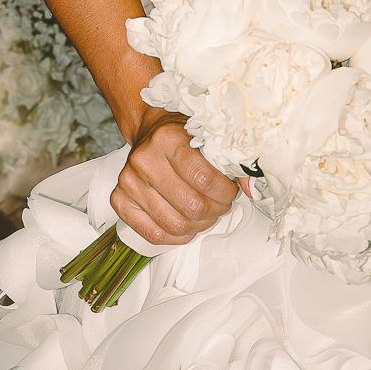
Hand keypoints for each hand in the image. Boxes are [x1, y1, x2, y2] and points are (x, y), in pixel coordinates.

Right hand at [111, 110, 238, 244]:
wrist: (151, 132)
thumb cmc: (181, 137)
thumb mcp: (207, 138)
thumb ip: (230, 162)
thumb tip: (250, 188)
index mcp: (167, 139)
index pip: (204, 179)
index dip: (225, 192)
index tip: (230, 191)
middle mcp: (144, 160)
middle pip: (192, 206)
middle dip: (215, 210)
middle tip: (220, 204)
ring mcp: (128, 182)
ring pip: (175, 225)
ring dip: (199, 225)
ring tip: (205, 214)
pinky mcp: (119, 201)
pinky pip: (153, 234)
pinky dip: (177, 237)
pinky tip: (187, 225)